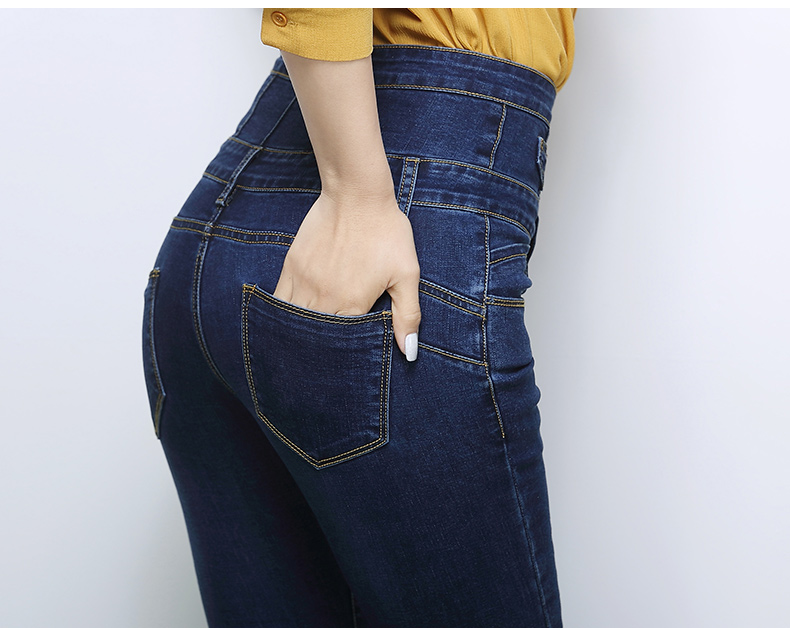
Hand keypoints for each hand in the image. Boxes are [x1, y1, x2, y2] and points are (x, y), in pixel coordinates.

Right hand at [273, 189, 421, 360]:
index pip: (342, 344)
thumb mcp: (406, 274)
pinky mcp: (292, 266)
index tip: (342, 365)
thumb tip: (409, 353)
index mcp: (352, 304)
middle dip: (318, 352)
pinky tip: (287, 321)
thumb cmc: (387, 232)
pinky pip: (279, 299)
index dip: (343, 356)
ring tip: (301, 348)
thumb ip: (407, 315)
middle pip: (315, 337)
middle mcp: (324, 298)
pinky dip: (283, 313)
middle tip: (317, 366)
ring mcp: (304, 282)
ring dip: (298, 335)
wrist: (357, 194)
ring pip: (293, 321)